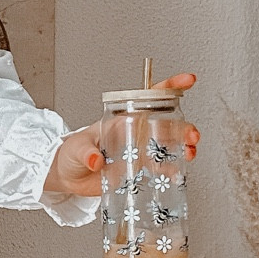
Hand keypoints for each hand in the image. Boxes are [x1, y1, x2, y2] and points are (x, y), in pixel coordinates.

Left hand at [43, 73, 200, 196]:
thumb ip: (86, 153)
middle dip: (183, 127)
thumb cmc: (69, 154)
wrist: (67, 176)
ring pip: (168, 145)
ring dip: (183, 147)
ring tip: (190, 154)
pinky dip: (171, 170)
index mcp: (122, 118)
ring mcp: (138, 151)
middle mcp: (134, 132)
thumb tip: (95, 160)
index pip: (149, 97)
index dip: (170, 87)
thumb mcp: (76, 149)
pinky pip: (160, 168)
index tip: (187, 81)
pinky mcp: (138, 170)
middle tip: (191, 136)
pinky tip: (177, 174)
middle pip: (166, 123)